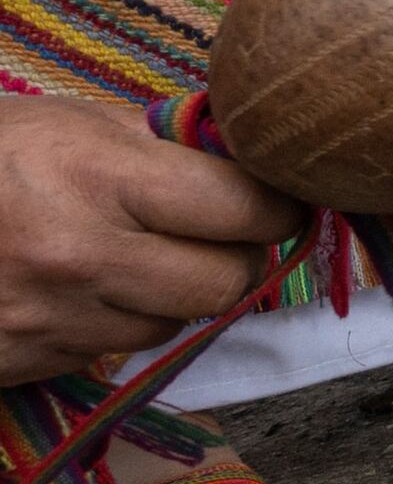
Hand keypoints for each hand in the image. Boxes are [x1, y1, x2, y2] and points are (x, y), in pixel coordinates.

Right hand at [0, 90, 301, 385]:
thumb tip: (246, 161)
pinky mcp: (22, 362)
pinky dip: (112, 325)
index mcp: (96, 177)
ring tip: (130, 255)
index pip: (243, 209)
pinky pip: (109, 355)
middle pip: (226, 283)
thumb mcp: (63, 121)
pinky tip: (77, 288)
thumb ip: (158, 144)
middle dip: (236, 256)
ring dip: (171, 297)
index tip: (276, 198)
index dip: (275, 203)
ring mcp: (47, 319)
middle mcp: (78, 255)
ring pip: (173, 326)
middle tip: (217, 233)